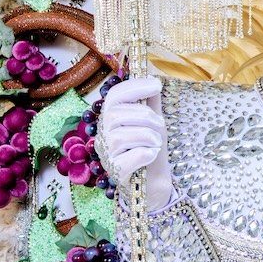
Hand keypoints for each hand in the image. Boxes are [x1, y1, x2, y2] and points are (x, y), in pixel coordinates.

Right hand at [100, 77, 173, 211]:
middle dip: (145, 116)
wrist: (155, 182)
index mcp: (111, 120)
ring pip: (121, 136)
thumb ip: (151, 103)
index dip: (135, 87)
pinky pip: (130, 158)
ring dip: (147, 136)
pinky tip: (151, 156)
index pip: (114, 97)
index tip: (156, 85)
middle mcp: (104, 136)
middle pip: (116, 115)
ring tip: (156, 142)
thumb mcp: (153, 122)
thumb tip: (152, 79)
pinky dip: (146, 154)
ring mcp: (107, 155)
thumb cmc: (151, 149)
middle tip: (159, 125)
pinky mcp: (116, 173)